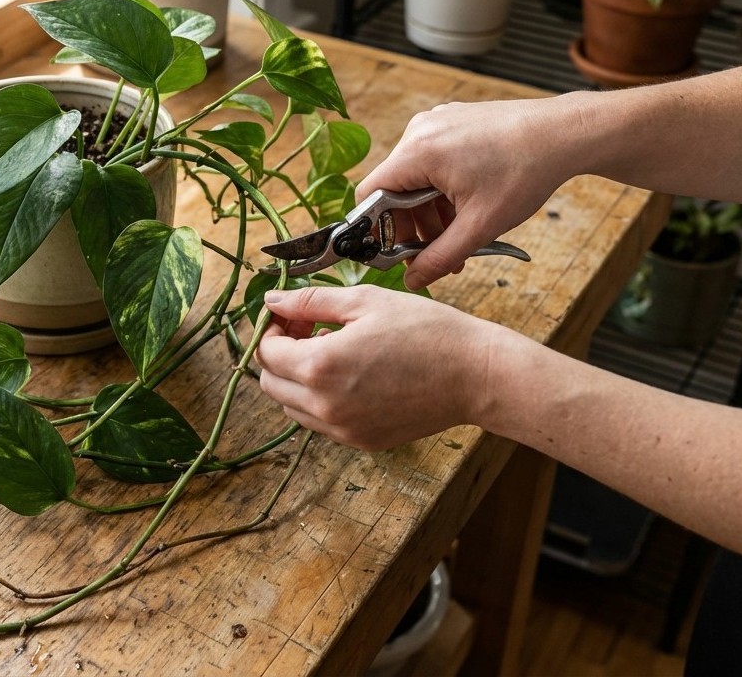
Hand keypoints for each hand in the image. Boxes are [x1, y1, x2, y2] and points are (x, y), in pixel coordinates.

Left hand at [256, 285, 511, 449]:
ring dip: (297, 379)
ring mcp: (343, 430)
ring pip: (292, 407)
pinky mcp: (361, 441)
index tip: (291, 315)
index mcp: (320, 367)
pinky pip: (321, 423)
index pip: (266, 352)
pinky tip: (351, 375)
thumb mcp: (365, 301)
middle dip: (279, 354)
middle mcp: (325, 406)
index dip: (272, 328)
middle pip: (271, 384)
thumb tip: (272, 301)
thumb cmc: (426, 331)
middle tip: (308, 329)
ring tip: (333, 351)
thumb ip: (310, 302)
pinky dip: (321, 400)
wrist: (476, 375)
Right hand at [359, 97, 580, 288]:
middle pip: (394, 189)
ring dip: (429, 212)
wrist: (564, 134)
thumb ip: (439, 257)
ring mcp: (436, 122)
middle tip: (434, 255)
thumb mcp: (480, 226)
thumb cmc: (526, 171)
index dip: (375, 229)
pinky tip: (466, 209)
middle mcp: (420, 131)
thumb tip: (413, 280)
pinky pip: (432, 163)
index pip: (370, 194)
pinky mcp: (452, 121)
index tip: (393, 252)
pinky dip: (442, 190)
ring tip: (458, 237)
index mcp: (417, 152)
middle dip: (412, 227)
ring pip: (415, 178)